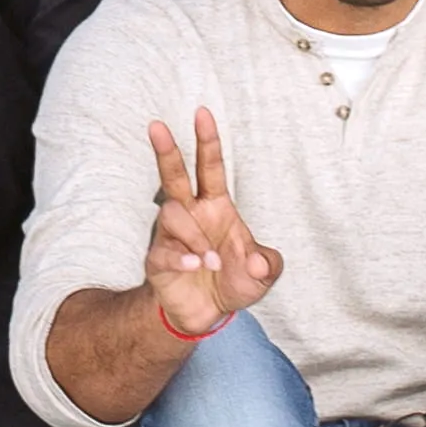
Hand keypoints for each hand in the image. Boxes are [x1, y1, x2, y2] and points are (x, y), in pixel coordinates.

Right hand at [143, 109, 280, 343]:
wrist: (207, 314)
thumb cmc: (234, 280)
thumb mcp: (262, 273)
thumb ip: (269, 264)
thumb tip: (259, 261)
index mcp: (215, 207)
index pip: (210, 168)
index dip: (207, 141)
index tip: (202, 112)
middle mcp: (190, 215)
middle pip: (174, 176)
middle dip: (167, 150)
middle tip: (157, 126)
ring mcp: (171, 236)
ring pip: (171, 215)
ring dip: (193, 236)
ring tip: (210, 262)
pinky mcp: (158, 260)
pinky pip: (163, 250)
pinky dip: (180, 257)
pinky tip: (194, 265)